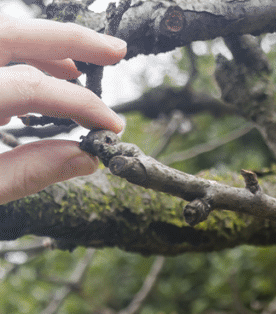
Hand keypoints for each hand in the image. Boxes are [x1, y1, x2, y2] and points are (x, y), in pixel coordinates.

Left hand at [0, 15, 126, 203]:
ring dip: (42, 48)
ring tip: (80, 68)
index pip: (31, 86)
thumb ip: (29, 171)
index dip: (80, 103)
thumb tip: (84, 158)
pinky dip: (16, 59)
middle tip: (116, 51)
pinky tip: (39, 80)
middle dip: (69, 39)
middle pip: (11, 33)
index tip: (112, 126)